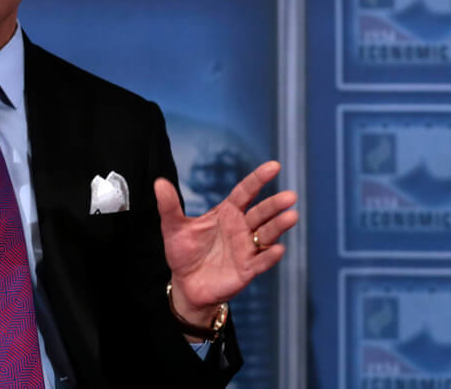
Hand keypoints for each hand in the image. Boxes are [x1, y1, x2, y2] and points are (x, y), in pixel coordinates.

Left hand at [154, 161, 297, 326]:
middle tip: (290, 196)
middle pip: (261, 212)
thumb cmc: (183, 251)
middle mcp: (241, 228)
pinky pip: (261, 261)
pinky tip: (278, 249)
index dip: (258, 179)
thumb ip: (169, 206)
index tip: (274, 166)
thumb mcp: (173, 227)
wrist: (185, 284)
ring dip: (279, 226)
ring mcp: (246, 248)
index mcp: (227, 213)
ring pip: (267, 234)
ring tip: (292, 216)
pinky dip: (270, 256)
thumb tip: (159, 182)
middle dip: (275, 204)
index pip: (246, 192)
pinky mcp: (247, 269)